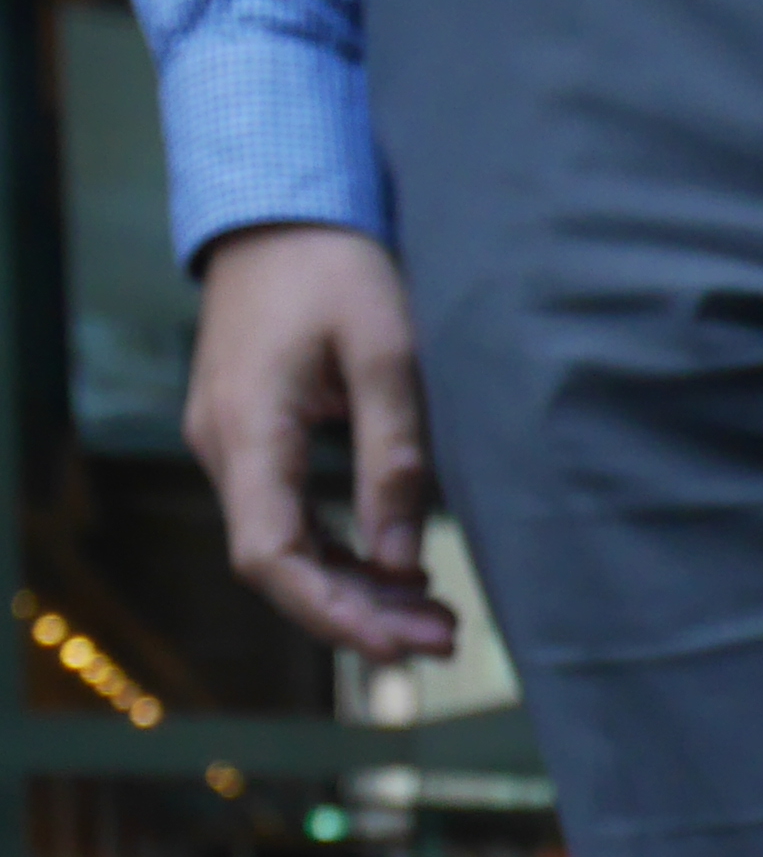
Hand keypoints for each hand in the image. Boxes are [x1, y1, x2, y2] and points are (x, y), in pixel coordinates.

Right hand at [183, 225, 456, 662]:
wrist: (280, 209)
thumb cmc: (337, 267)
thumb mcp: (386, 355)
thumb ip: (393, 457)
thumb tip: (403, 563)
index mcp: (248, 426)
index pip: (271, 554)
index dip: (332, 613)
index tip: (399, 647)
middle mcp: (223, 444)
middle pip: (278, 565)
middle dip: (358, 614)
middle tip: (444, 641)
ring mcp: (231, 443)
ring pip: (285, 547)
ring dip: (356, 590)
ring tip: (439, 620)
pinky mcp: (253, 439)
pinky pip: (288, 517)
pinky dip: (342, 554)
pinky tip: (403, 576)